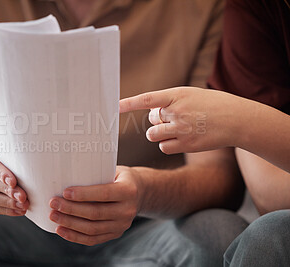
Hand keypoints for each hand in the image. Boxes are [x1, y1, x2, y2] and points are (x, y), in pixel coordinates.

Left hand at [49, 166, 142, 245]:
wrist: (141, 192)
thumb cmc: (120, 177)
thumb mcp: (114, 170)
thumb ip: (97, 173)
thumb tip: (66, 172)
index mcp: (128, 190)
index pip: (104, 194)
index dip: (84, 194)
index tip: (65, 192)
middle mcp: (127, 210)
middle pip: (95, 213)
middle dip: (71, 209)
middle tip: (53, 203)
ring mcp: (122, 225)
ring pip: (92, 229)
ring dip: (69, 223)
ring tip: (53, 215)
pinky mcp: (115, 234)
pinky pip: (93, 239)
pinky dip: (75, 236)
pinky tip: (61, 230)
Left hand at [119, 87, 245, 153]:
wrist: (236, 120)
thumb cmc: (212, 105)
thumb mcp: (190, 95)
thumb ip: (169, 101)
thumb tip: (150, 113)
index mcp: (177, 95)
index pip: (147, 100)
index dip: (128, 104)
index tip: (114, 107)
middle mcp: (177, 112)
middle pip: (151, 120)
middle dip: (158, 120)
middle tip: (175, 117)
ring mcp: (181, 129)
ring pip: (153, 135)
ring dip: (160, 133)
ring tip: (178, 128)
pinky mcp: (186, 145)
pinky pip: (163, 147)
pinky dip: (168, 144)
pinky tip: (182, 139)